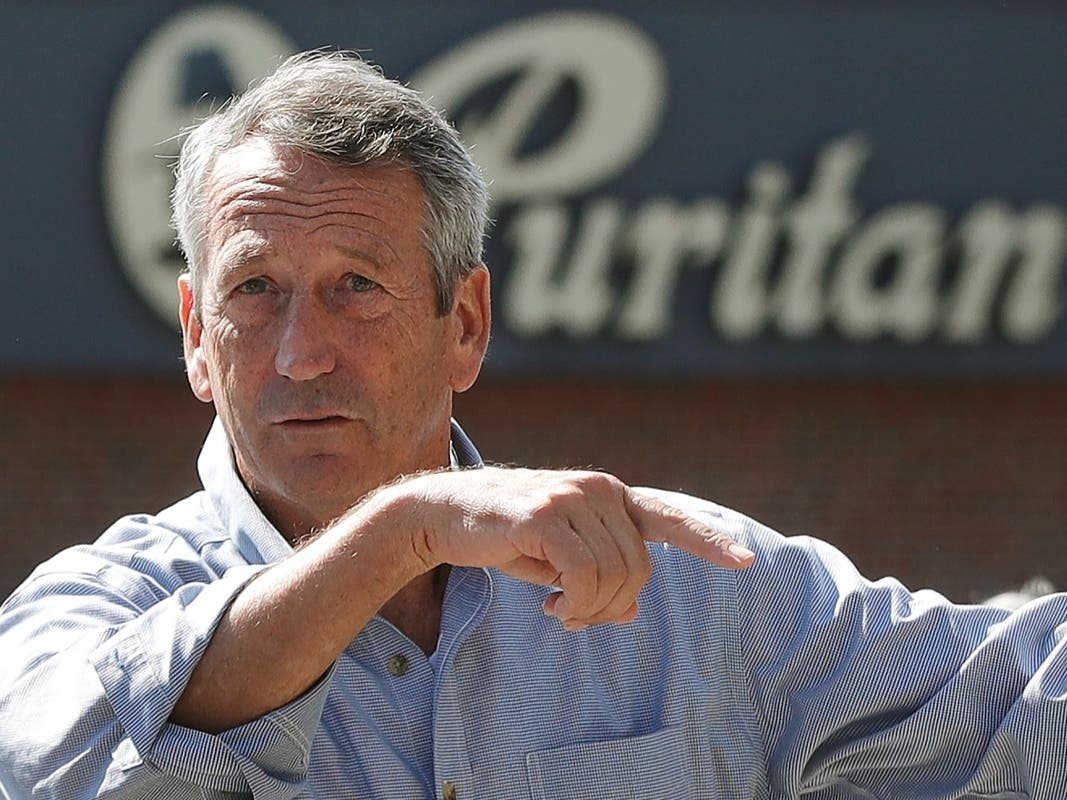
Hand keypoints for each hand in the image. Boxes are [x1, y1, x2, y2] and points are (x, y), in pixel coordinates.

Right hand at [387, 467, 754, 629]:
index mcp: (609, 495)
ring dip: (589, 610)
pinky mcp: (547, 514)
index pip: (668, 516)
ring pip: (615, 576)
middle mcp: (599, 489)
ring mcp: (574, 497)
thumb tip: (631, 612)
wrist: (445, 515)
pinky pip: (584, 576)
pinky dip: (575, 603)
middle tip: (576, 617)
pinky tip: (550, 606)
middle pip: (639, 568)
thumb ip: (598, 579)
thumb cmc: (506, 538)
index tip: (746, 560)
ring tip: (559, 610)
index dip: (707, 539)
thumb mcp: (558, 563)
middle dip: (613, 606)